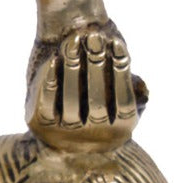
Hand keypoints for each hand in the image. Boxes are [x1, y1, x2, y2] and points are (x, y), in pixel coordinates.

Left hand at [26, 26, 146, 152]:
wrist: (61, 146)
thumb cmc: (103, 113)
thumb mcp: (120, 107)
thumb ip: (134, 96)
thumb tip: (141, 86)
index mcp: (120, 131)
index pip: (123, 101)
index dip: (121, 71)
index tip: (117, 43)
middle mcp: (94, 137)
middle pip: (97, 101)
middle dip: (97, 66)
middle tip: (95, 36)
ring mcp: (66, 134)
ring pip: (70, 100)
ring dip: (73, 69)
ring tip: (75, 41)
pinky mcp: (42, 126)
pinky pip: (47, 102)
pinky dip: (52, 80)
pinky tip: (55, 59)